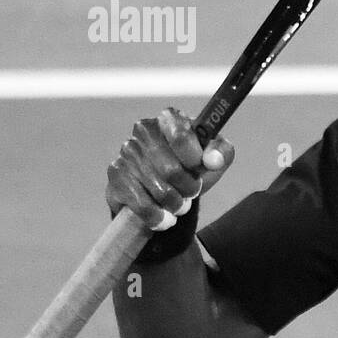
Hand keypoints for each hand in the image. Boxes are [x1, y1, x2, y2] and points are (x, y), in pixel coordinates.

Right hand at [105, 108, 234, 229]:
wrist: (166, 189)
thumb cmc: (192, 167)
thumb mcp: (214, 157)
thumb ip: (222, 153)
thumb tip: (213, 160)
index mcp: (170, 118)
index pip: (181, 136)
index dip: (194, 159)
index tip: (200, 169)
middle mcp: (144, 130)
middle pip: (172, 170)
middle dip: (189, 188)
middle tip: (192, 192)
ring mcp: (127, 152)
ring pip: (159, 191)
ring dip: (177, 204)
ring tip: (180, 204)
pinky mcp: (116, 175)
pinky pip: (142, 205)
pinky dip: (158, 217)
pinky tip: (165, 219)